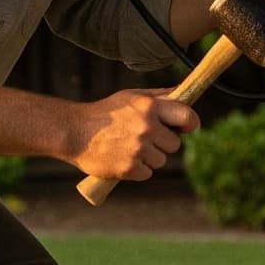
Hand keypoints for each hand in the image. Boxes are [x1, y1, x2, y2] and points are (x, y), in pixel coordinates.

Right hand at [70, 88, 199, 181]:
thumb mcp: (132, 97)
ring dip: (149, 157)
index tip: (185, 128)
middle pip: (174, 144)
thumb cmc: (106, 113)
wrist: (74, 132)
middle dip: (162, 143)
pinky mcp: (129, 168)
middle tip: (143, 137)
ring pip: (161, 160)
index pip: (187, 117)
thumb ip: (160, 96)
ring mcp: (138, 149)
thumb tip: (185, 91)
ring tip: (129, 147)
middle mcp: (147, 127)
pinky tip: (123, 158)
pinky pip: (147, 173)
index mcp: (149, 106)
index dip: (190, 124)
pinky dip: (137, 169)